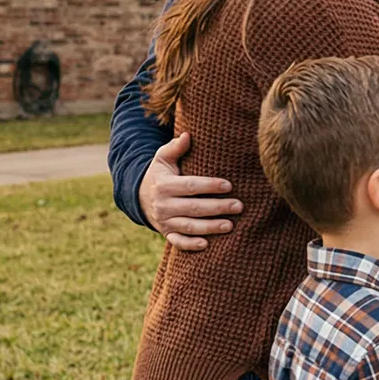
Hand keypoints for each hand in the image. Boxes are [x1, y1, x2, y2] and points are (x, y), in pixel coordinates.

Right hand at [139, 133, 242, 250]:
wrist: (139, 197)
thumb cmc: (160, 174)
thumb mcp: (163, 159)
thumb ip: (174, 147)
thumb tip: (187, 135)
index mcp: (164, 185)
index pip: (190, 186)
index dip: (209, 186)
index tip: (229, 185)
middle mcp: (163, 205)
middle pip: (194, 207)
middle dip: (217, 207)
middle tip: (239, 206)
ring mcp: (164, 221)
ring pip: (189, 226)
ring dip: (210, 227)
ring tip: (230, 225)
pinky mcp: (166, 233)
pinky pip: (178, 242)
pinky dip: (190, 245)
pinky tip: (207, 244)